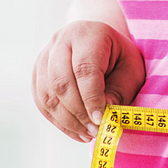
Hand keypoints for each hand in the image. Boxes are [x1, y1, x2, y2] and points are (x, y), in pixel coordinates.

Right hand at [32, 20, 145, 141]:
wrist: (100, 43)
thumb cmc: (120, 58)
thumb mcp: (130, 71)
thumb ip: (118, 92)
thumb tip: (101, 118)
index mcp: (88, 33)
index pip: (84, 68)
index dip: (91, 97)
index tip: (100, 120)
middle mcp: (61, 41)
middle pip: (61, 81)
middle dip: (78, 112)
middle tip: (95, 130)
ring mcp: (44, 56)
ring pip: (48, 94)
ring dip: (67, 120)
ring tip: (88, 134)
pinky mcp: (37, 73)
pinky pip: (42, 102)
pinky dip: (58, 121)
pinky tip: (76, 131)